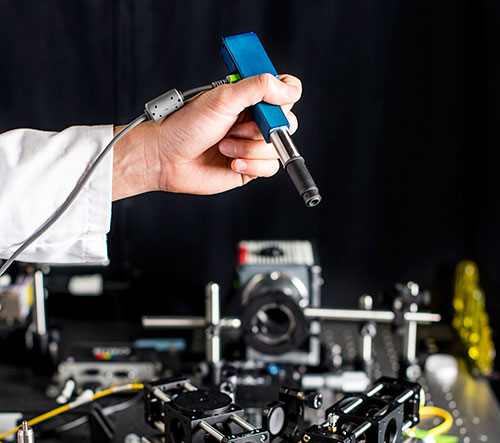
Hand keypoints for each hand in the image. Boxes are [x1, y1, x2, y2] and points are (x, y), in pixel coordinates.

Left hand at [112, 73, 300, 199]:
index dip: (284, 96)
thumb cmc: (185, 126)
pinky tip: (231, 162)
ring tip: (224, 145)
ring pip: (277, 147)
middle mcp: (254, 120)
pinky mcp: (251, 167)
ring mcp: (253, 144)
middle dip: (260, 128)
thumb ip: (258, 88)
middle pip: (286, 122)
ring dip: (249, 148)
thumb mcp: (223, 98)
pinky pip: (270, 167)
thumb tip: (289, 88)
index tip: (267, 103)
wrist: (167, 159)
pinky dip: (250, 165)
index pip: (286, 90)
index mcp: (249, 97)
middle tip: (235, 127)